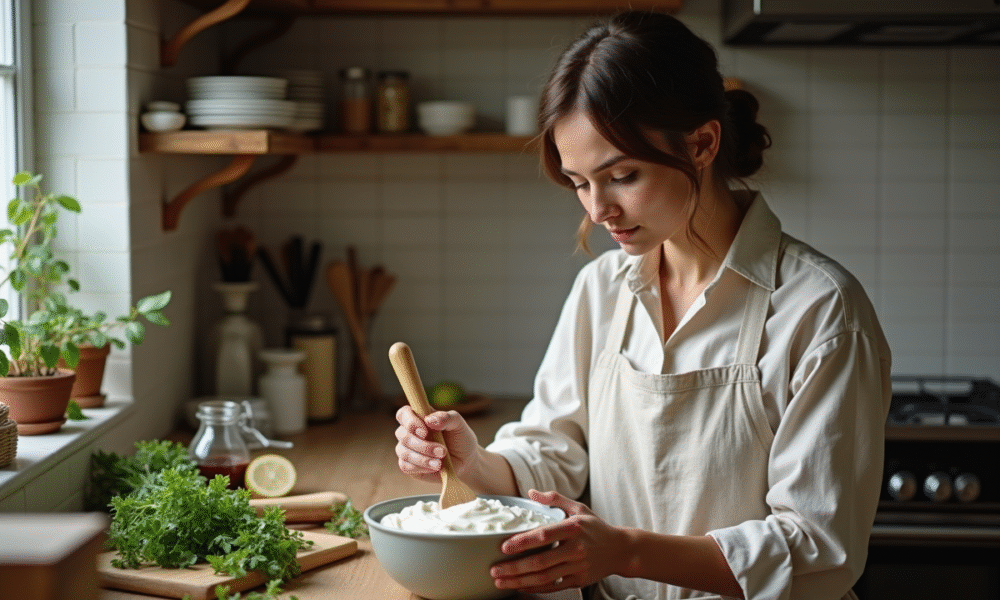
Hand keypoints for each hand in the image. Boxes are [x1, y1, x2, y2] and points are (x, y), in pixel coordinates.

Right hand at [394, 405, 479, 482]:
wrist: (466, 461)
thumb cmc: (460, 439)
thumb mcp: (458, 425)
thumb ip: (446, 418)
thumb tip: (429, 420)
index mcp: (419, 417)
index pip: (403, 414)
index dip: (410, 421)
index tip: (425, 431)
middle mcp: (410, 432)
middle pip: (402, 434)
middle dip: (422, 445)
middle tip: (442, 450)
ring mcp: (407, 449)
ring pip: (403, 452)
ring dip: (423, 458)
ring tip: (440, 462)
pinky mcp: (408, 466)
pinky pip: (406, 467)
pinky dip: (421, 467)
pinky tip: (435, 467)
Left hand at [491, 489, 629, 592]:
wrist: (620, 550)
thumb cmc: (596, 527)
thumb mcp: (578, 508)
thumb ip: (554, 499)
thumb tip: (530, 493)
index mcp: (573, 528)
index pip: (544, 535)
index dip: (523, 542)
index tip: (504, 546)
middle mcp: (576, 549)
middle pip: (541, 562)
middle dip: (514, 568)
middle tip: (494, 569)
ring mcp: (578, 567)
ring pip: (544, 578)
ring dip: (520, 581)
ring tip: (501, 581)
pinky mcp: (579, 580)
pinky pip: (553, 587)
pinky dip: (535, 588)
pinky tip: (520, 586)